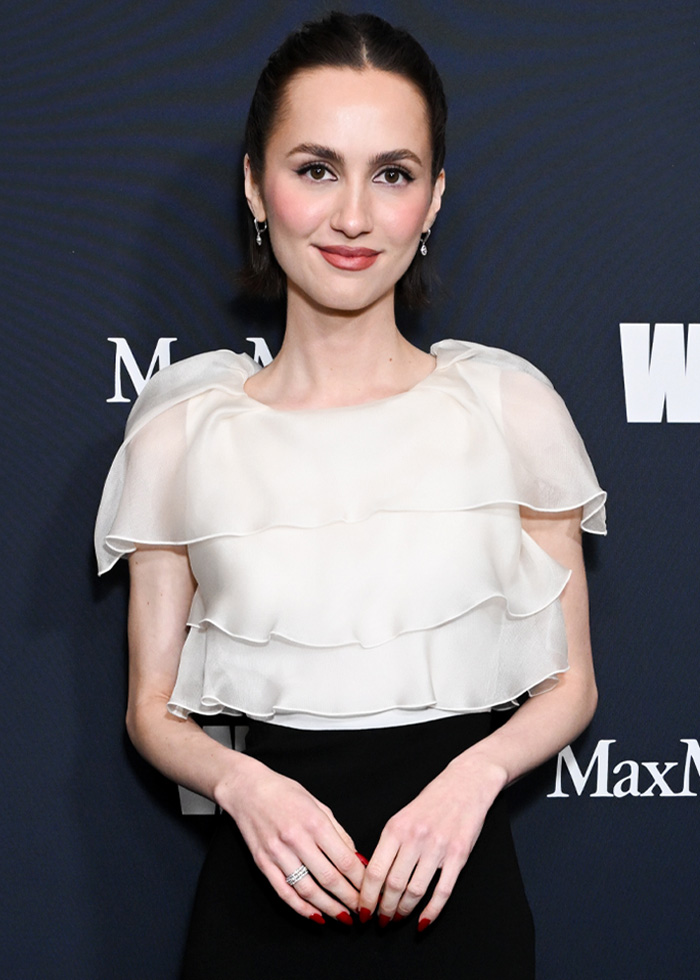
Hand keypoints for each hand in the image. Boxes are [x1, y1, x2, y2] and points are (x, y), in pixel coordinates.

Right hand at [221, 755, 364, 924]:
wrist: (248, 789)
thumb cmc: (285, 793)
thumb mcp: (318, 805)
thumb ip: (338, 832)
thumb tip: (357, 858)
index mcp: (315, 822)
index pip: (344, 859)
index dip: (360, 879)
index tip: (370, 889)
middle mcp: (297, 838)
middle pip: (329, 878)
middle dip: (349, 898)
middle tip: (362, 909)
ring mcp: (278, 852)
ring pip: (307, 889)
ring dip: (328, 907)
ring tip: (342, 916)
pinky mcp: (263, 862)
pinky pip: (284, 892)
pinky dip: (301, 908)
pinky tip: (315, 915)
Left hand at [359, 756, 505, 928]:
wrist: (465, 784)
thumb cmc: (431, 802)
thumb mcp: (402, 817)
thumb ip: (389, 845)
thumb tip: (373, 879)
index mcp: (396, 828)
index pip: (375, 870)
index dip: (366, 896)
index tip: (363, 909)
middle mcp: (415, 837)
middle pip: (393, 885)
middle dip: (384, 909)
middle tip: (381, 920)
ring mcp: (438, 847)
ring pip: (415, 891)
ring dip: (404, 911)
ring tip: (398, 919)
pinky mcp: (459, 856)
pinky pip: (442, 891)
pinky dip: (432, 911)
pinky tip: (423, 921)